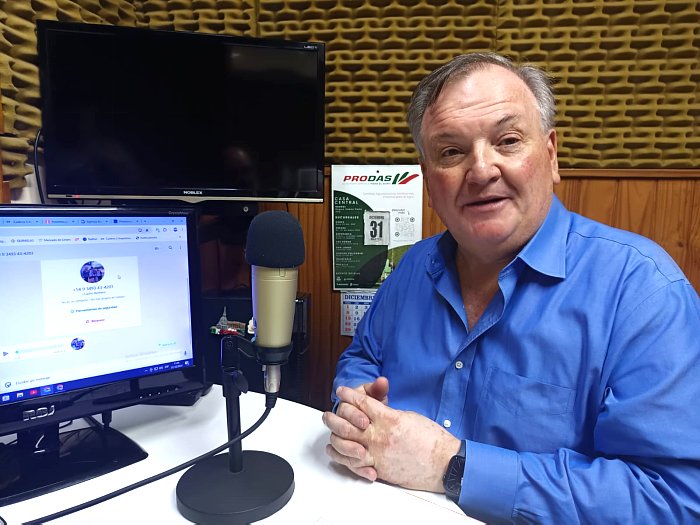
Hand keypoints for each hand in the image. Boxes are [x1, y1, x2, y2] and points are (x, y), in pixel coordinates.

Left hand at [323, 385, 460, 491]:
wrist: (443, 463)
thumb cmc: (431, 439)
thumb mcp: (409, 417)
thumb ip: (389, 414)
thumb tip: (377, 412)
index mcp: (389, 418)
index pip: (362, 403)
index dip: (348, 395)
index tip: (341, 391)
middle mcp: (380, 435)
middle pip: (347, 423)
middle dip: (335, 416)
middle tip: (329, 413)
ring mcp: (377, 454)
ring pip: (345, 444)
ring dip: (334, 436)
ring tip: (330, 431)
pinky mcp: (379, 470)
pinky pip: (354, 464)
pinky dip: (342, 457)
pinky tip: (337, 451)